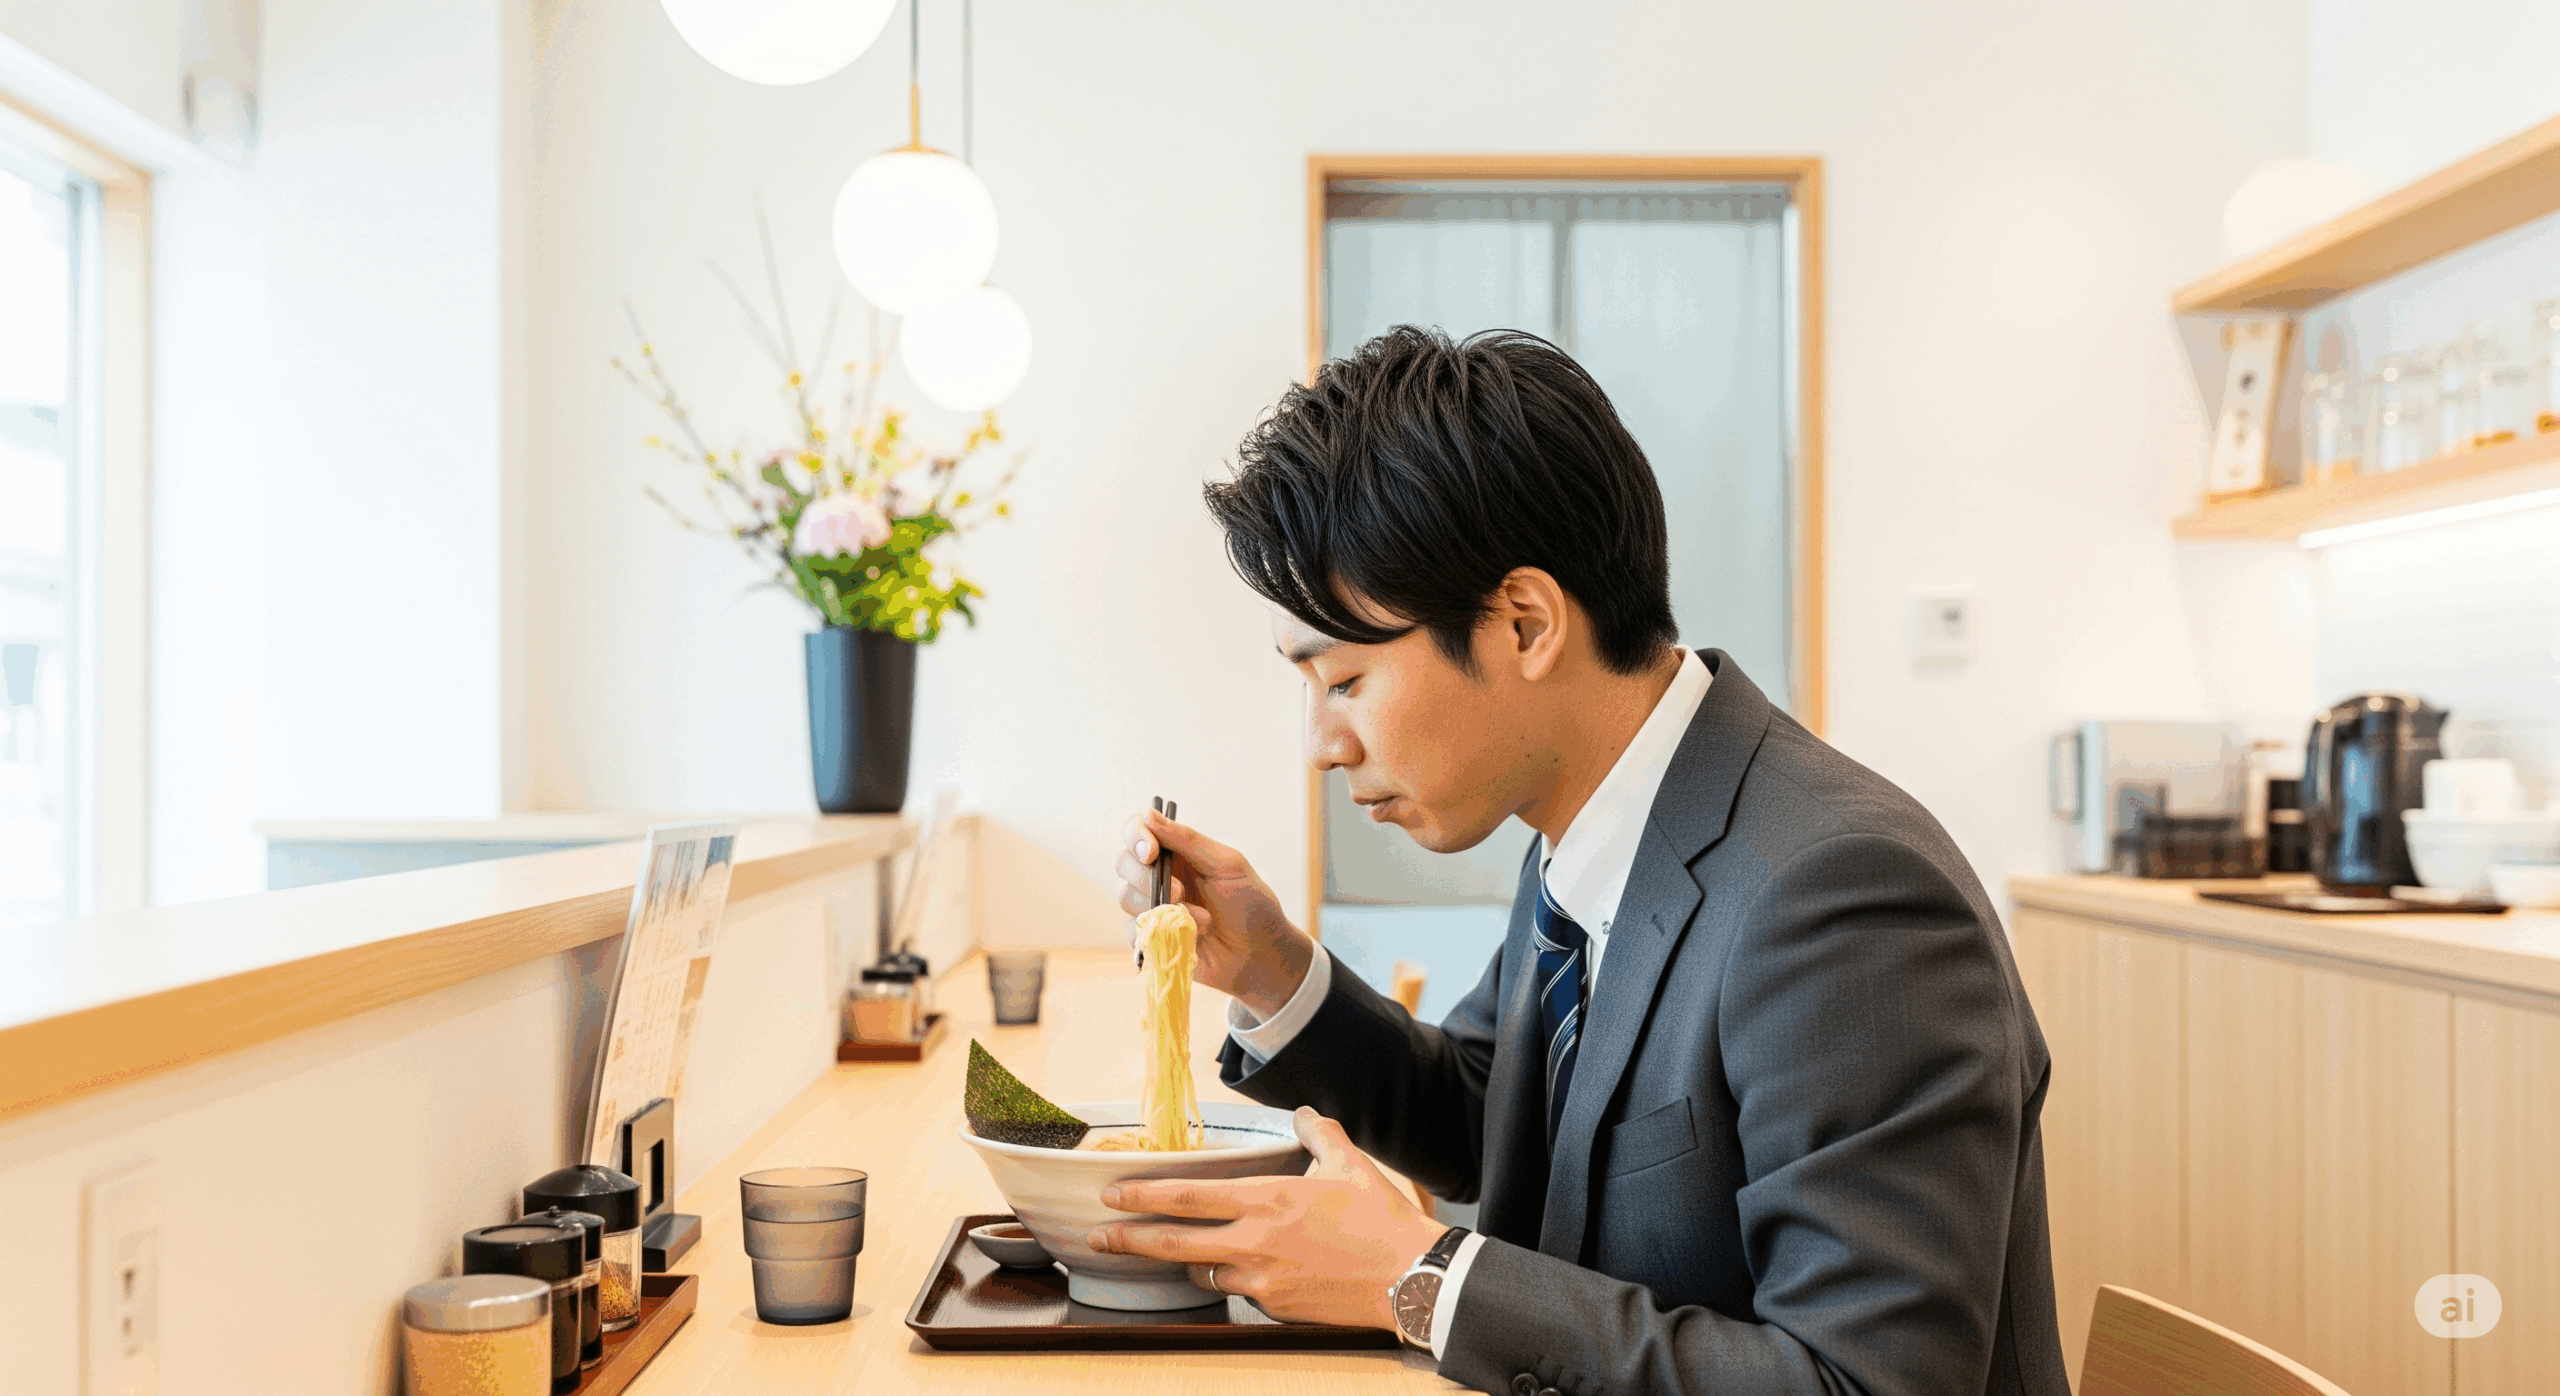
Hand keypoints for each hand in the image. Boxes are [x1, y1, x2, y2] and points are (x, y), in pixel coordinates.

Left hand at [1085, 1108, 1447, 1329]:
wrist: (1410, 1278)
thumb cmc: (1382, 1220)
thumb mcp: (1351, 1164)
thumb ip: (1320, 1134)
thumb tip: (1305, 1114)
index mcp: (1267, 1200)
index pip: (1187, 1197)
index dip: (1143, 1195)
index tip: (1111, 1193)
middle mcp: (1254, 1242)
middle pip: (1173, 1243)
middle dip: (1128, 1240)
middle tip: (1099, 1237)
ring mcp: (1262, 1280)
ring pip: (1202, 1272)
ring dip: (1186, 1262)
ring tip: (1177, 1252)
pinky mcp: (1276, 1307)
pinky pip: (1240, 1292)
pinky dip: (1234, 1280)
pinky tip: (1242, 1271)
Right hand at [1116, 809, 1313, 1017]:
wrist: (1260, 953)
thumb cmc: (1251, 904)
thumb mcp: (1227, 865)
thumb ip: (1188, 841)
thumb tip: (1150, 814)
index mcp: (1177, 852)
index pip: (1140, 831)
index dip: (1136, 836)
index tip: (1150, 852)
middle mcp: (1160, 875)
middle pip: (1124, 863)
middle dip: (1144, 877)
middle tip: (1179, 892)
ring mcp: (1154, 906)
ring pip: (1126, 897)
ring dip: (1163, 908)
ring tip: (1203, 920)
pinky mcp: (1152, 935)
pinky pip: (1134, 931)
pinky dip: (1159, 932)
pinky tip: (1190, 937)